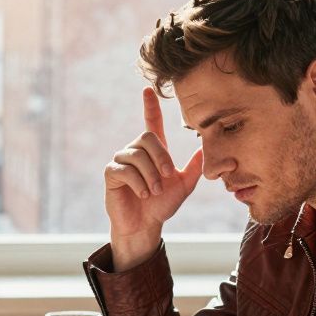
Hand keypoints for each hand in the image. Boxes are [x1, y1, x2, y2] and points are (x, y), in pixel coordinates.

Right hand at [105, 87, 203, 269]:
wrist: (145, 226)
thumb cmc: (162, 205)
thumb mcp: (184, 185)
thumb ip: (194, 167)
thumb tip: (204, 147)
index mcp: (153, 151)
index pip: (151, 122)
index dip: (150, 106)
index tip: (148, 90)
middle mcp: (135, 151)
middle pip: (147, 138)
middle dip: (160, 156)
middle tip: (167, 176)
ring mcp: (121, 161)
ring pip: (137, 155)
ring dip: (150, 174)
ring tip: (154, 191)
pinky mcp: (111, 173)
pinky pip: (125, 170)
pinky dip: (138, 183)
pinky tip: (143, 194)